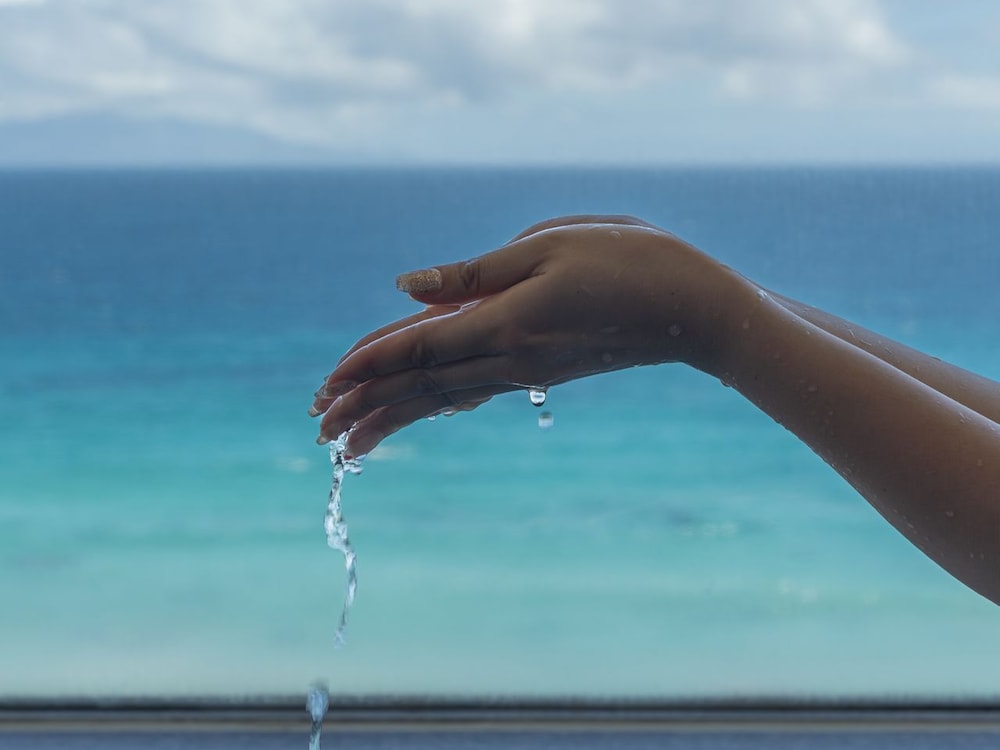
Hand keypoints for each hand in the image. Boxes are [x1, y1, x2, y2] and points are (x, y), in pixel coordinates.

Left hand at [311, 216, 753, 455]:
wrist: (694, 311)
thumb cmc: (629, 262)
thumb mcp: (547, 247)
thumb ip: (473, 272)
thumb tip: (406, 288)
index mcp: (502, 325)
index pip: (415, 349)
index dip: (365, 365)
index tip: (323, 386)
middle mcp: (507, 358)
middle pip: (419, 386)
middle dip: (365, 405)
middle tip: (317, 428)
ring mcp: (525, 369)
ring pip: (441, 397)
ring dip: (392, 416)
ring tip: (350, 443)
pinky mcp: (541, 368)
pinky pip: (473, 389)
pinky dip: (434, 403)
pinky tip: (422, 409)